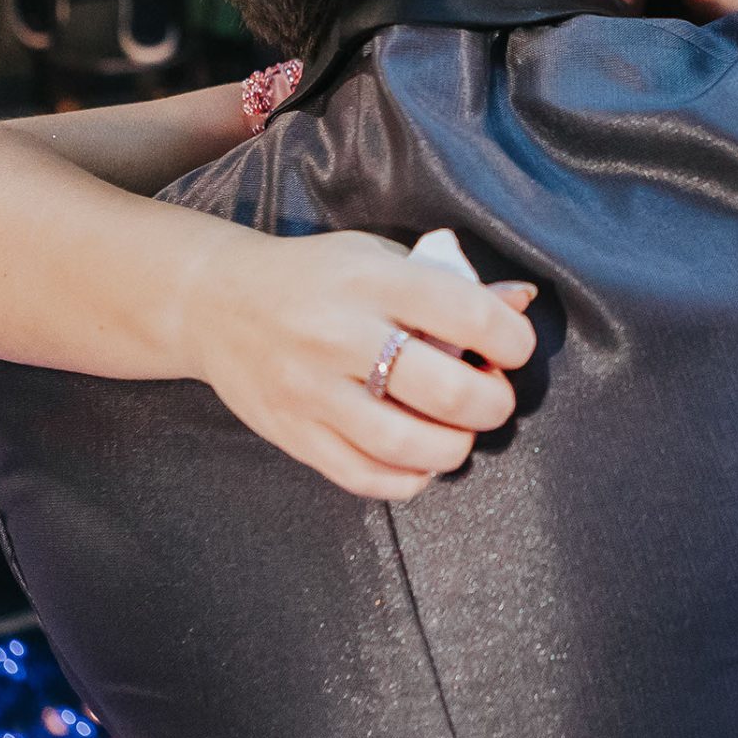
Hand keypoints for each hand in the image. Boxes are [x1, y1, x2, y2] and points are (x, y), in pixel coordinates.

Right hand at [191, 229, 540, 499]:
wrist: (215, 303)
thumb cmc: (315, 276)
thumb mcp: (379, 258)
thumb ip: (451, 283)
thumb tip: (522, 300)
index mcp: (371, 282)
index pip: (467, 315)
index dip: (511, 339)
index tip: (510, 345)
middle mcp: (340, 336)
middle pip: (446, 391)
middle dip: (492, 401)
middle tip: (490, 394)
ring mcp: (312, 392)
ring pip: (409, 446)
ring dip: (456, 446)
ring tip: (458, 429)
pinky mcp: (294, 435)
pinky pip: (366, 478)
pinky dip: (410, 479)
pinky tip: (419, 458)